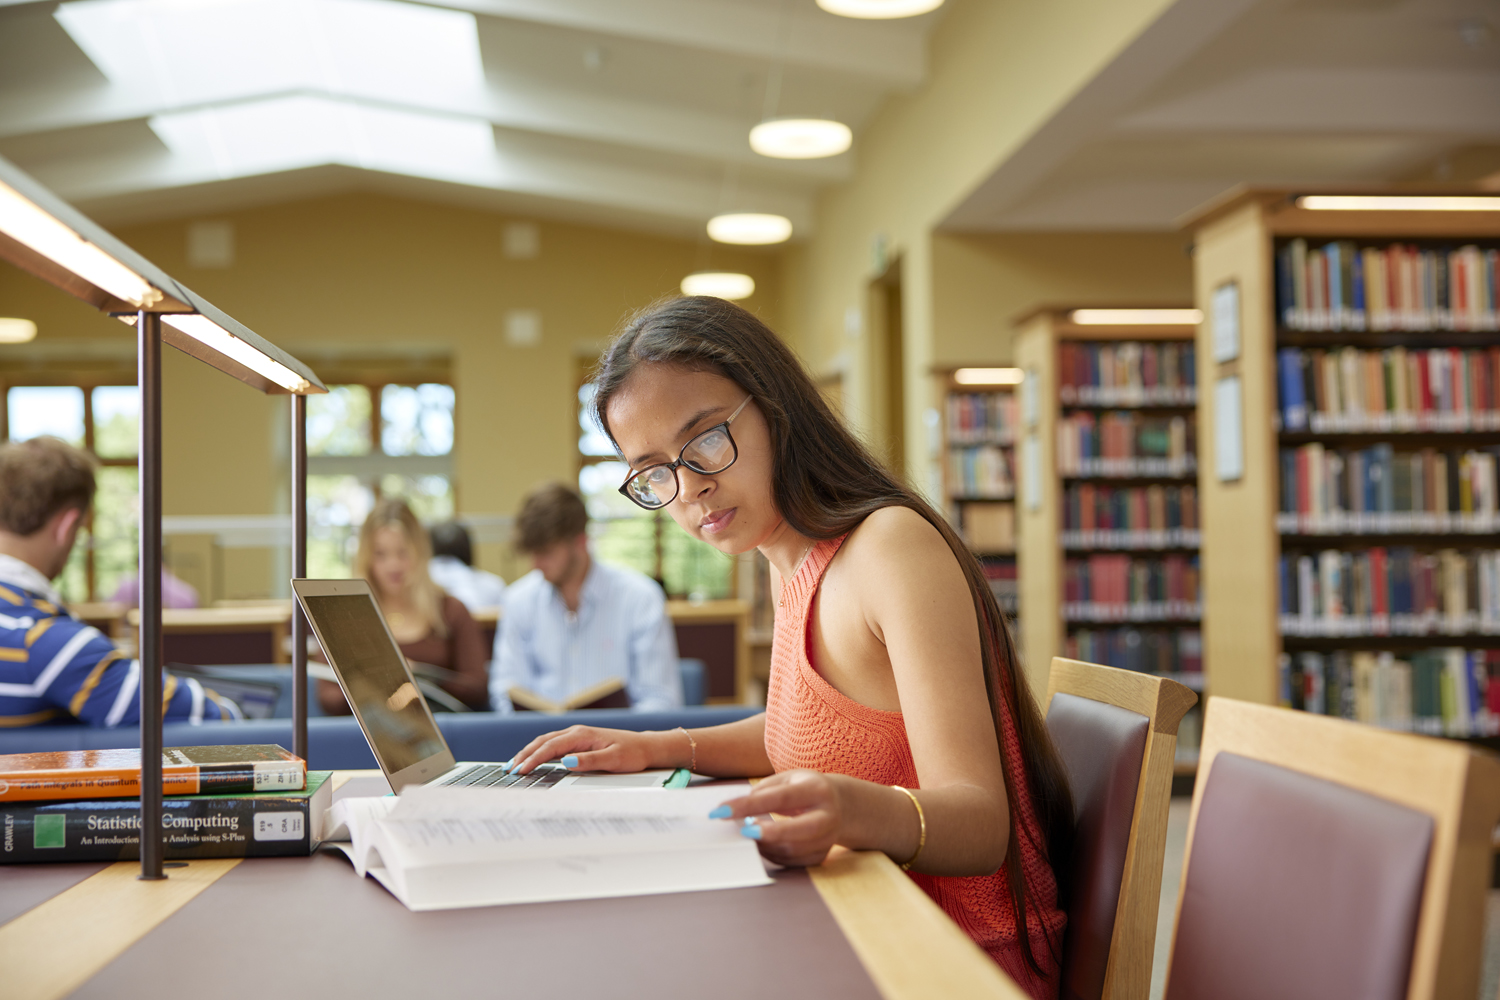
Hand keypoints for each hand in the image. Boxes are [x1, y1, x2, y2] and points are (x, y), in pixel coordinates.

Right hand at [505, 725, 659, 774]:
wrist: (645, 747)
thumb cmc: (632, 753)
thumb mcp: (613, 760)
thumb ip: (589, 761)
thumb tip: (566, 762)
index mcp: (582, 735)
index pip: (550, 747)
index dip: (533, 759)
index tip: (521, 770)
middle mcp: (576, 732)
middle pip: (543, 741)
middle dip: (524, 755)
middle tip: (509, 769)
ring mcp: (577, 735)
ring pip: (545, 741)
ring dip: (528, 752)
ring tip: (513, 764)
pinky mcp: (578, 741)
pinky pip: (552, 744)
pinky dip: (538, 751)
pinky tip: (532, 759)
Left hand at [710, 770, 845, 867]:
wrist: (842, 806)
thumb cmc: (807, 789)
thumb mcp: (790, 778)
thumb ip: (766, 790)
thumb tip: (739, 808)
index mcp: (817, 790)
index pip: (780, 797)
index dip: (749, 804)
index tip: (721, 809)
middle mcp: (827, 816)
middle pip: (800, 829)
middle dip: (768, 832)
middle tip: (743, 831)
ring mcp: (827, 839)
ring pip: (793, 850)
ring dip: (764, 844)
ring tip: (748, 832)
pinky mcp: (821, 856)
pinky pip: (792, 861)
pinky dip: (772, 853)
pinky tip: (762, 843)